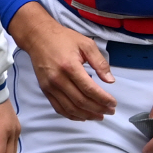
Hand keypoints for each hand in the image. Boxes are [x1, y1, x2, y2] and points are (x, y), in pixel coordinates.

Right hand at [8, 1, 116, 120]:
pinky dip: (72, 115)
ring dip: (87, 115)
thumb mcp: (86, 44)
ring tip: (99, 116)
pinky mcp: (45, 90)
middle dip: (98, 109)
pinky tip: (83, 116)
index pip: (89, 89)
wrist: (38, 37)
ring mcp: (50, 86)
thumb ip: (99, 62)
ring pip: (70, 108)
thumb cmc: (63, 39)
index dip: (103, 99)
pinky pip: (59, 108)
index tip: (113, 103)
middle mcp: (58, 79)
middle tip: (110, 111)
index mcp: (70, 66)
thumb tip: (110, 81)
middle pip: (81, 101)